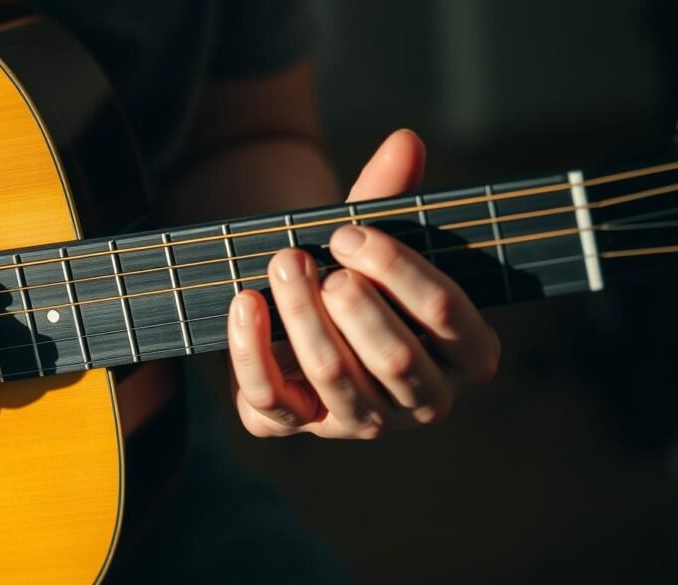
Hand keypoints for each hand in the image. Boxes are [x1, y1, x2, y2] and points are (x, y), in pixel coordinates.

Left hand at [227, 130, 499, 437]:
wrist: (299, 308)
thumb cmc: (354, 272)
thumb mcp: (371, 238)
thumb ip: (388, 194)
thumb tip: (404, 140)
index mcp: (465, 353)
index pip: (448, 316)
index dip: (400, 271)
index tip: (351, 233)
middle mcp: (422, 399)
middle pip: (395, 358)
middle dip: (352, 304)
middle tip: (307, 257)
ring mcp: (361, 420)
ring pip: (335, 378)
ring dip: (301, 316)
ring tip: (281, 263)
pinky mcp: (298, 425)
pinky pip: (273, 402)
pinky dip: (253, 351)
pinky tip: (245, 303)